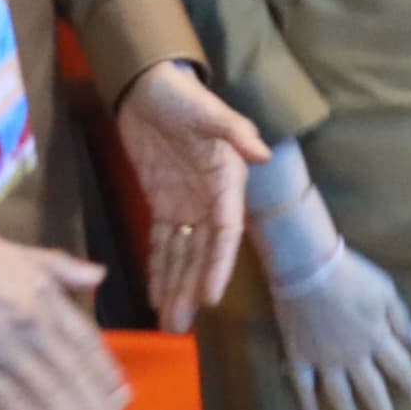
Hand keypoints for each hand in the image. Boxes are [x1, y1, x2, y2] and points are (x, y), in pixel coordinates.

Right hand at [0, 228, 128, 409]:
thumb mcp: (24, 252)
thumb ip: (63, 267)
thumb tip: (99, 275)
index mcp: (45, 298)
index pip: (86, 343)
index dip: (105, 374)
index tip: (121, 400)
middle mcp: (30, 327)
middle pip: (72, 375)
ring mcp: (0, 351)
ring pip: (46, 393)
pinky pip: (6, 402)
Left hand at [112, 59, 263, 333]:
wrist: (148, 85)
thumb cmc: (182, 95)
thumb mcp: (207, 110)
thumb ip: (235, 132)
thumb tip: (262, 154)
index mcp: (227, 180)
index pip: (226, 232)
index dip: (219, 265)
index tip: (211, 297)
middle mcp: (210, 199)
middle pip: (202, 252)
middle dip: (192, 288)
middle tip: (180, 324)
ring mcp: (185, 203)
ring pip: (182, 254)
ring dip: (176, 286)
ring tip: (169, 321)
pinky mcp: (162, 201)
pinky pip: (161, 242)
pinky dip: (159, 267)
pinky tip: (155, 293)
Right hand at [252, 186, 410, 409]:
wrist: (308, 269)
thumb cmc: (351, 275)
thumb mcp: (386, 290)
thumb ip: (400, 317)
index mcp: (377, 338)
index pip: (399, 367)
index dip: (409, 382)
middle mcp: (353, 356)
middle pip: (371, 389)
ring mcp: (324, 360)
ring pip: (339, 396)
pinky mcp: (299, 357)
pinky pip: (303, 387)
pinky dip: (307, 404)